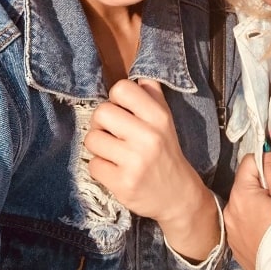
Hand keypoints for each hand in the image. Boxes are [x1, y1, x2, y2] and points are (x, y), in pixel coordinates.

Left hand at [84, 78, 219, 259]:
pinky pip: (93, 165)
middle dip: (101, 123)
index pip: (122, 89)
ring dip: (98, 146)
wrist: (178, 195)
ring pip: (92, 139)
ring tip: (112, 152)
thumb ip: (152, 95)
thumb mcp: (166, 120)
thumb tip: (138, 74)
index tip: (121, 111)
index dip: (115, 99)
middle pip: (101, 112)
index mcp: (159, 116)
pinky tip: (114, 170)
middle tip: (112, 133)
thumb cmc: (167, 152)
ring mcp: (134, 161)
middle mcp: (148, 136)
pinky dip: (100, 167)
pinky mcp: (123, 184)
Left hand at [224, 151, 270, 269]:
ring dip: (259, 204)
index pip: (249, 162)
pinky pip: (245, 224)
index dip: (267, 163)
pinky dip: (256, 222)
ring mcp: (231, 231)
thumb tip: (269, 147)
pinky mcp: (236, 247)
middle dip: (264, 185)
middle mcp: (230, 210)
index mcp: (241, 194)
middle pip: (247, 184)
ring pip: (246, 205)